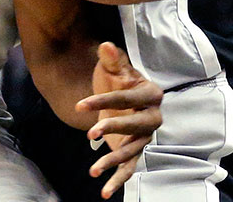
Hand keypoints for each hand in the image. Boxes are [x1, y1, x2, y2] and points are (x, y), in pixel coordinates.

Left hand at [77, 42, 163, 197]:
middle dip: (115, 129)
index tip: (79, 106)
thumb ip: (110, 59)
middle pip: (136, 126)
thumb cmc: (115, 78)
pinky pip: (129, 168)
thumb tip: (106, 46)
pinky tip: (104, 193)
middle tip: (91, 133)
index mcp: (150, 94)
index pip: (127, 98)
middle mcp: (153, 117)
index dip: (103, 101)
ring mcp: (146, 137)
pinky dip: (118, 180)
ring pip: (133, 151)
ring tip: (93, 170)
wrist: (118, 94)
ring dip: (114, 161)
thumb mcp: (111, 69)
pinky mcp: (136, 150)